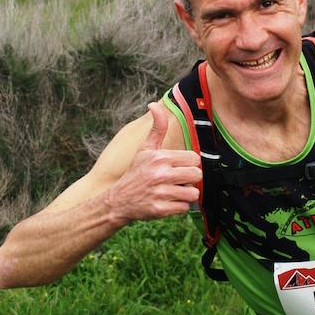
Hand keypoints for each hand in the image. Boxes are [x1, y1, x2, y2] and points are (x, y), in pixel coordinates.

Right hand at [101, 102, 201, 224]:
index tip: (180, 167)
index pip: (194, 158)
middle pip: (197, 175)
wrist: (118, 200)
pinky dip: (178, 207)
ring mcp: (160, 192)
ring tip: (173, 191)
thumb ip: (157, 128)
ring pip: (193, 193)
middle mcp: (160, 174)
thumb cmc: (136, 172)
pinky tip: (168, 202)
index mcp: (160, 157)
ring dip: (186, 194)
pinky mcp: (160, 209)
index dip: (190, 164)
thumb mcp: (145, 149)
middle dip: (190, 179)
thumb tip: (154, 105)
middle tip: (178, 180)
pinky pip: (184, 208)